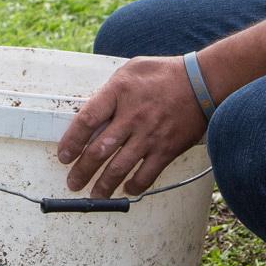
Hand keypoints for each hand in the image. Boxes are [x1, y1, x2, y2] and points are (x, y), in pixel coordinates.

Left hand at [55, 56, 207, 198]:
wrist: (201, 82)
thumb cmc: (163, 74)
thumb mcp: (130, 70)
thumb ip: (109, 91)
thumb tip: (92, 112)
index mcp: (118, 93)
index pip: (86, 121)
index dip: (71, 141)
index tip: (64, 156)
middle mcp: (131, 117)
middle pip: (99, 150)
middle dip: (82, 171)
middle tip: (73, 182)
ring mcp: (149, 135)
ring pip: (120, 167)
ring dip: (104, 185)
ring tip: (95, 195)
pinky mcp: (166, 149)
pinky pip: (147, 174)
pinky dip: (135, 185)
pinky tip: (126, 189)